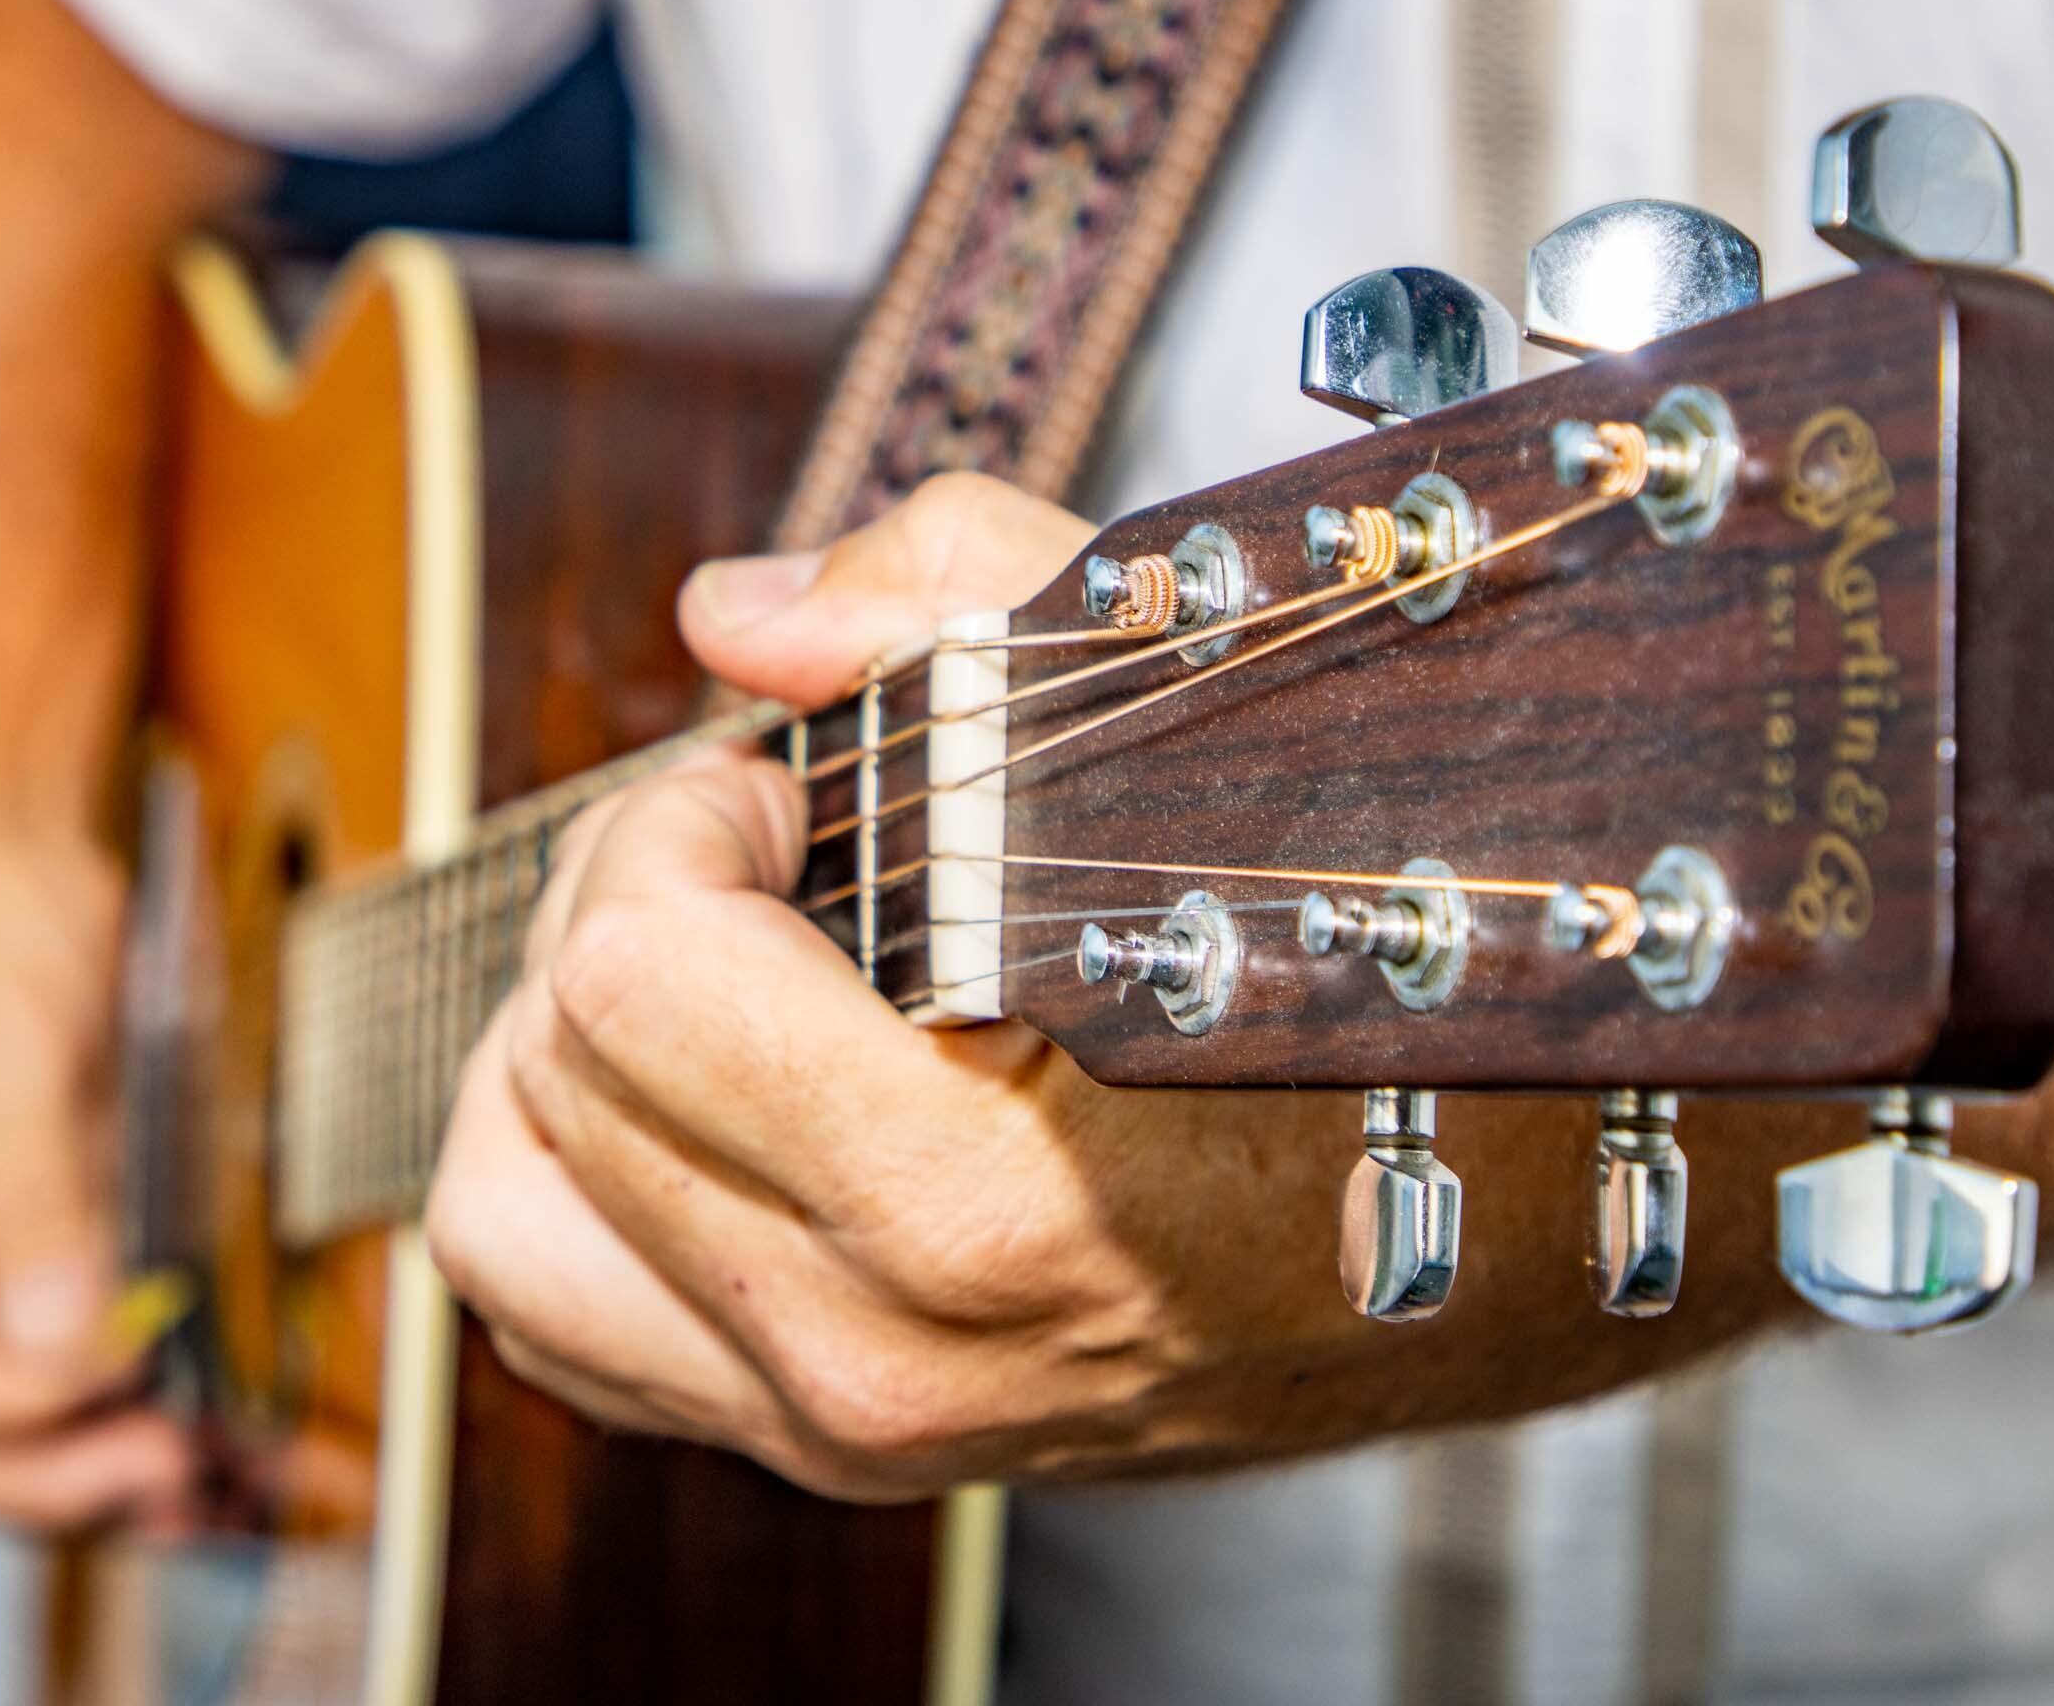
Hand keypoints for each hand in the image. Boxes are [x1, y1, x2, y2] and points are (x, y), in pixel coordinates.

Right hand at [0, 830, 194, 1527]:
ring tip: (259, 1488)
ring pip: (28, 1426)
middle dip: (78, 1483)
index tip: (137, 1380)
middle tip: (203, 1478)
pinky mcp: (39, 1245)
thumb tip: (70, 1348)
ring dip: (137, 1471)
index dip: (21, 1417)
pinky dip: (162, 1401)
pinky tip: (247, 1427)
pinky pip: (87, 1358)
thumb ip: (29, 1202)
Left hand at [427, 477, 1426, 1499]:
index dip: (685, 821)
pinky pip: (561, 1315)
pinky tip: (702, 1091)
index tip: (795, 789)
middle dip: (630, 905)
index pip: (623, 973)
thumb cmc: (1408, 980)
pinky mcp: (835, 1452)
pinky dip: (581, 1182)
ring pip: (502, 1214)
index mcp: (971, 1200)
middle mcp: (886, 1355)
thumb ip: (945, 601)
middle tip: (775, 856)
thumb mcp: (1210, 716)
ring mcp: (850, 1426)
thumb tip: (732, 613)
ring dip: (566, 1052)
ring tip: (711, 971)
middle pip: (550, 1069)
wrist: (1551, 1233)